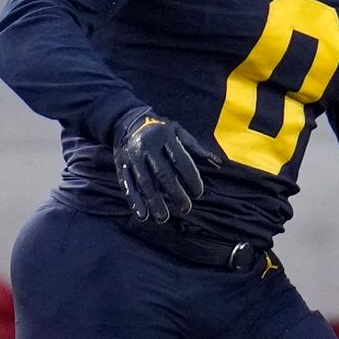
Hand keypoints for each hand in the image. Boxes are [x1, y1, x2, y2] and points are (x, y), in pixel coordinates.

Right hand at [113, 108, 207, 223]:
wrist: (127, 120)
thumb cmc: (160, 129)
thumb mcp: (179, 132)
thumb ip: (197, 149)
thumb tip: (217, 164)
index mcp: (165, 137)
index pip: (181, 160)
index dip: (191, 178)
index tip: (198, 193)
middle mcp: (147, 146)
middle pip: (163, 173)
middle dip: (175, 193)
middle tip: (186, 208)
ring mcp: (133, 156)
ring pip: (145, 182)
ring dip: (154, 202)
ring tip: (164, 218)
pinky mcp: (121, 165)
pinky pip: (127, 185)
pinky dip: (134, 201)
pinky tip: (143, 215)